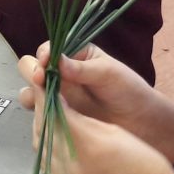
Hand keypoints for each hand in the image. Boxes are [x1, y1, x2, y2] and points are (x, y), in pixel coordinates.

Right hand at [17, 43, 173, 156]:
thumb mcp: (109, 74)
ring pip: (31, 92)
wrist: (143, 124)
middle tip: (41, 79)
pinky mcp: (59, 119)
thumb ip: (83, 69)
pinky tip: (45, 117)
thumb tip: (57, 61)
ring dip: (31, 94)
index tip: (46, 62)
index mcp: (74, 56)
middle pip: (33, 69)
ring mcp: (58, 98)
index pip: (49, 50)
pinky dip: (37, 115)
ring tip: (39, 100)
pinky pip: (40, 115)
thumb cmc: (130, 91)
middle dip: (32, 71)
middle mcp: (62, 75)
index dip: (44, 54)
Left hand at [29, 82, 173, 173]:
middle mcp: (72, 165)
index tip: (43, 79)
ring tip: (49, 110)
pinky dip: (46, 144)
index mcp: (89, 145)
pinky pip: (47, 162)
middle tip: (45, 91)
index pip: (54, 113)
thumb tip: (60, 106)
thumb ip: (85, 119)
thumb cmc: (145, 163)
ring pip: (40, 146)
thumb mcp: (116, 132)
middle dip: (40, 108)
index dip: (46, 94)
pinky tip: (55, 134)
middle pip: (42, 130)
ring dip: (41, 126)